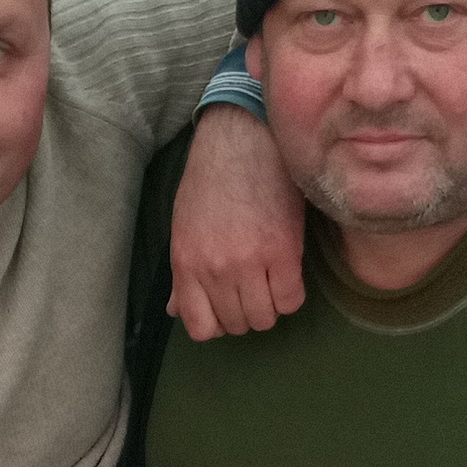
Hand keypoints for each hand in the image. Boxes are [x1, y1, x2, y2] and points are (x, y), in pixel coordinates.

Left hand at [168, 104, 306, 339]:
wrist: (244, 139)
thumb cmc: (211, 180)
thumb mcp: (184, 227)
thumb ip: (183, 274)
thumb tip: (176, 310)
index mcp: (186, 264)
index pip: (200, 327)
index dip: (217, 324)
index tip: (227, 307)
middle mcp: (215, 269)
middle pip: (237, 325)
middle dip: (246, 311)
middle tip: (253, 286)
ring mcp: (249, 263)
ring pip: (265, 318)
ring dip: (270, 305)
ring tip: (270, 280)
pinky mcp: (283, 252)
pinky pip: (291, 300)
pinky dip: (290, 294)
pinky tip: (287, 273)